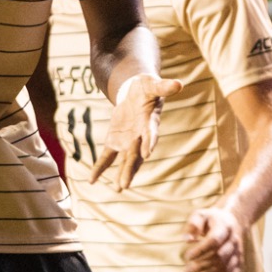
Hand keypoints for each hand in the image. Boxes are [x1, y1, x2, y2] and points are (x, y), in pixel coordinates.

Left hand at [90, 74, 183, 189]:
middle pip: (135, 154)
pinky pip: (107, 157)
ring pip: (124, 160)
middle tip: (125, 184)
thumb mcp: (153, 84)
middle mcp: (140, 137)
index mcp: (149, 123)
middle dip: (130, 168)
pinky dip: (100, 167)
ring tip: (119, 188)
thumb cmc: (147, 88)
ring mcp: (127, 141)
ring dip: (122, 173)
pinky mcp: (115, 141)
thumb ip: (164, 86)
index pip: (150, 134)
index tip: (146, 153)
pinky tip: (92, 180)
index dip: (149, 142)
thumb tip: (180, 84)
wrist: (136, 93)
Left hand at [182, 206, 242, 271]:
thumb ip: (192, 225)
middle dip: (201, 267)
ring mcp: (238, 254)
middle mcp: (234, 241)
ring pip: (225, 270)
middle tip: (186, 271)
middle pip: (219, 258)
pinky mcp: (240, 264)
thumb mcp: (200, 215)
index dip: (200, 251)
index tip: (187, 257)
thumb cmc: (211, 220)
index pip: (214, 241)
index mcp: (225, 227)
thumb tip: (186, 239)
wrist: (233, 222)